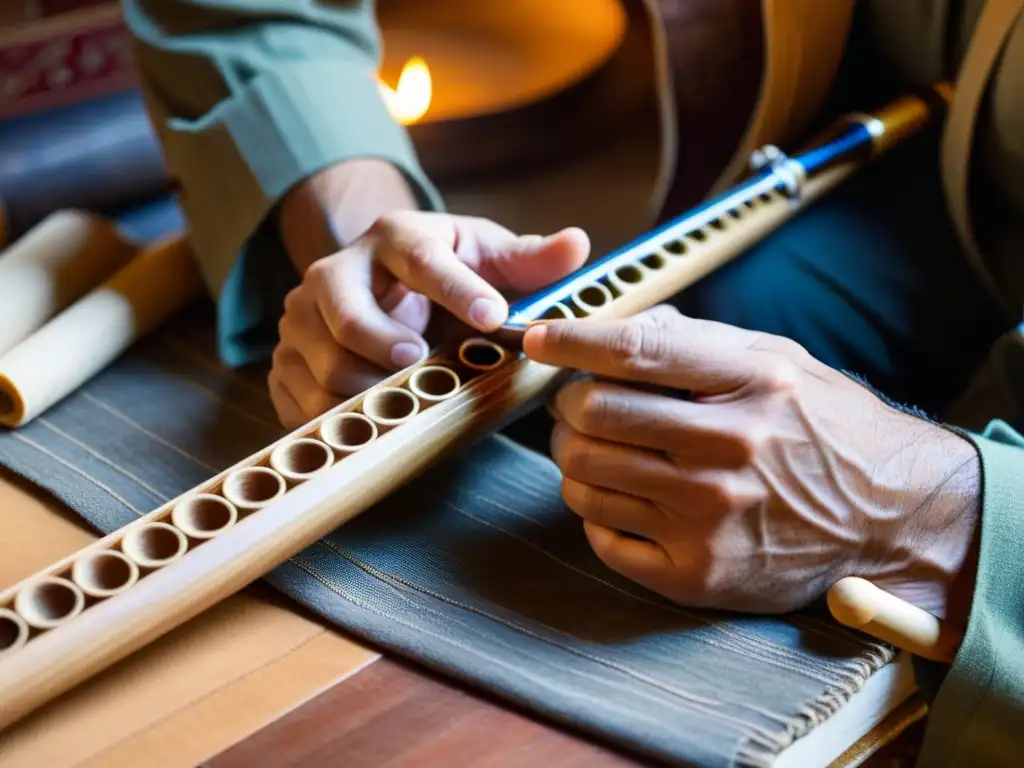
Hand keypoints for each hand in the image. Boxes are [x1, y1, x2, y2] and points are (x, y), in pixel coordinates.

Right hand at [270, 160, 588, 428]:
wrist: (376, 286)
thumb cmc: (443, 274)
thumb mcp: (486, 257)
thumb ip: (530, 260)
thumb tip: (577, 244)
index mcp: (392, 238)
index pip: (421, 258)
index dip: (457, 288)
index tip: (492, 317)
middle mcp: (335, 272)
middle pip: (346, 309)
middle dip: (383, 340)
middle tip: (422, 364)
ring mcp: (302, 319)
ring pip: (320, 361)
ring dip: (365, 389)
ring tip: (406, 403)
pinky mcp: (285, 361)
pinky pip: (297, 397)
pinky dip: (334, 416)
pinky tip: (370, 422)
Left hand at [523, 306, 981, 625]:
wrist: (890, 517)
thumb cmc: (825, 428)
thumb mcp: (779, 361)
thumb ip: (699, 341)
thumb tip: (617, 326)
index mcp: (752, 384)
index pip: (634, 353)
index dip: (571, 340)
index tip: (538, 336)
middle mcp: (729, 451)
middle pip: (593, 416)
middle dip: (567, 405)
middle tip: (576, 404)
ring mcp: (711, 519)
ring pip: (585, 477)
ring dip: (574, 457)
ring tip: (598, 450)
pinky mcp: (698, 574)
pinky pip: (602, 536)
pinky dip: (597, 510)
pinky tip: (625, 497)